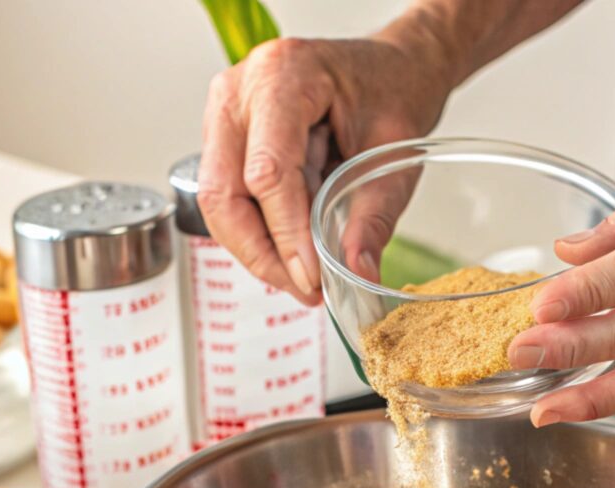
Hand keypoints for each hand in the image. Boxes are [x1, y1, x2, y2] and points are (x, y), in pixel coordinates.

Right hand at [198, 32, 452, 303]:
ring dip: (259, 250)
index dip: (287, 234)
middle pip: (225, 193)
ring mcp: (225, 114)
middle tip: (305, 289)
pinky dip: (259, 234)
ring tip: (305, 277)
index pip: (267, 172)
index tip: (312, 278)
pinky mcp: (227, 140)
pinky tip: (294, 251)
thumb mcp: (395, 159)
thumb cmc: (391, 95)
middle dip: (263, 254)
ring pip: (219, 203)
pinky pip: (229, 200)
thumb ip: (373, 219)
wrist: (390, 71)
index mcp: (283, 76)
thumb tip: (359, 274)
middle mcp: (240, 91)